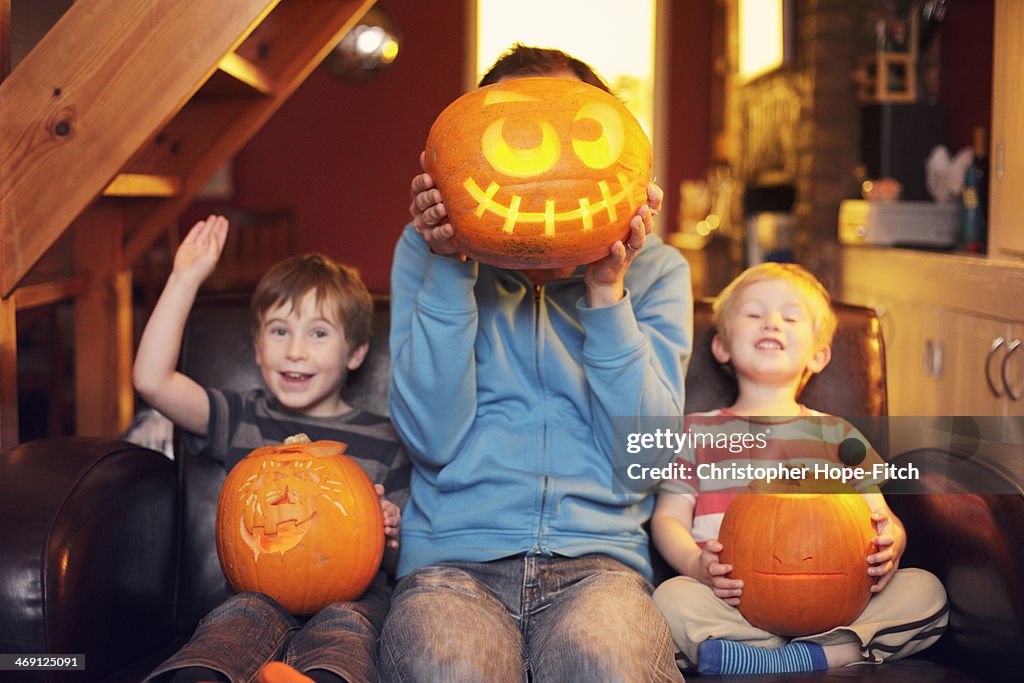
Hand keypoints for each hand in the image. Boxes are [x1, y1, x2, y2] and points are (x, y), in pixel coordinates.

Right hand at [172, 215, 227, 286]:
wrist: (185, 276)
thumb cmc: (201, 270)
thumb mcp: (212, 257)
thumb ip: (214, 244)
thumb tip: (214, 232)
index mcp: (213, 254)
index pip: (220, 239)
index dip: (223, 230)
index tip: (225, 221)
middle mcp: (205, 250)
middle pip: (212, 235)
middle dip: (217, 226)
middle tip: (220, 217)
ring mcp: (195, 248)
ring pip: (203, 233)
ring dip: (208, 226)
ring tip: (213, 217)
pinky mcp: (186, 246)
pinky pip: (192, 235)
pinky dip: (197, 229)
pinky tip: (201, 223)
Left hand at [375, 484, 400, 549]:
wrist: (363, 518)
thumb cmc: (370, 505)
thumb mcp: (373, 496)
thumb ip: (377, 490)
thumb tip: (380, 490)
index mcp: (391, 509)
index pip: (393, 510)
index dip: (390, 512)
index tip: (384, 514)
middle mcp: (393, 520)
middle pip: (396, 521)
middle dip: (392, 521)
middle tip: (385, 522)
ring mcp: (391, 530)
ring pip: (395, 531)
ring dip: (392, 532)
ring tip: (386, 531)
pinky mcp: (388, 539)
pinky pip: (393, 542)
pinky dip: (394, 544)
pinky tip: (393, 546)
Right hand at [410, 152, 462, 256]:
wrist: (450, 231)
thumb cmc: (445, 201)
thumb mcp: (441, 186)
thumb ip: (435, 171)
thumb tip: (426, 152)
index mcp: (420, 193)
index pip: (416, 186)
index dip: (422, 183)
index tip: (430, 179)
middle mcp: (419, 208)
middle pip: (420, 201)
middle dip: (428, 197)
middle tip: (438, 194)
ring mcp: (424, 224)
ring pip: (427, 217)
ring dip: (434, 213)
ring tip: (443, 209)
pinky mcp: (431, 238)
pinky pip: (435, 235)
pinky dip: (442, 231)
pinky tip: (450, 228)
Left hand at [583, 182, 661, 306]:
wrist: (602, 275)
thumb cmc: (607, 243)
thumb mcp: (613, 222)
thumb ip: (614, 205)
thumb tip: (604, 174)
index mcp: (637, 224)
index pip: (653, 208)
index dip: (655, 198)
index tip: (651, 186)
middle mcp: (636, 236)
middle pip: (649, 223)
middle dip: (648, 213)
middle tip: (644, 205)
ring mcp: (628, 250)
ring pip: (639, 240)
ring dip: (638, 229)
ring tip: (636, 219)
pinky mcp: (617, 263)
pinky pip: (620, 256)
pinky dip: (619, 251)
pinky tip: (617, 245)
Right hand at [695, 538, 743, 605]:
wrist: (699, 568)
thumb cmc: (709, 555)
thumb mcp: (709, 547)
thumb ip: (712, 545)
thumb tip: (720, 546)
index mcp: (708, 566)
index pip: (713, 569)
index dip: (721, 569)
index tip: (730, 567)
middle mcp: (710, 577)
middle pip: (718, 583)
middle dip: (729, 584)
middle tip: (741, 583)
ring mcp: (713, 586)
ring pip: (719, 593)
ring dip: (730, 593)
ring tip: (740, 591)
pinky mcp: (717, 591)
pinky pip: (721, 599)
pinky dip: (729, 602)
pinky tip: (738, 601)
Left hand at [867, 509, 904, 591]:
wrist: (897, 534)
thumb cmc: (887, 525)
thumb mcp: (883, 517)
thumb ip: (879, 514)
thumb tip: (874, 516)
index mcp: (891, 539)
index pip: (889, 540)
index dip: (882, 540)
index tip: (873, 539)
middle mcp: (893, 551)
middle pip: (889, 556)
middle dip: (879, 558)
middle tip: (868, 559)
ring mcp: (892, 560)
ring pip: (889, 569)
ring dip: (880, 572)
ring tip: (869, 572)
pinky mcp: (890, 567)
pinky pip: (887, 578)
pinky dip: (881, 584)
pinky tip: (872, 589)